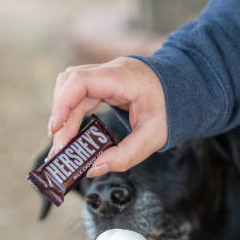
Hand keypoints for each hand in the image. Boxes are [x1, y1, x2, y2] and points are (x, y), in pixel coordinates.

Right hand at [48, 57, 166, 176]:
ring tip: (64, 143)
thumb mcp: (154, 137)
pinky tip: (72, 132)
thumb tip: (95, 168)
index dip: (63, 103)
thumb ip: (126, 155)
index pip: (81, 81)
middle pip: (71, 85)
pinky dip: (73, 112)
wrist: (183, 90)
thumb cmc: (171, 109)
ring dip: (64, 114)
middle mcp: (110, 71)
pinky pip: (80, 93)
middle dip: (62, 117)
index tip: (55, 129)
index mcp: (123, 78)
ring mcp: (106, 75)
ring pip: (71, 88)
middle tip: (60, 148)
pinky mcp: (104, 83)